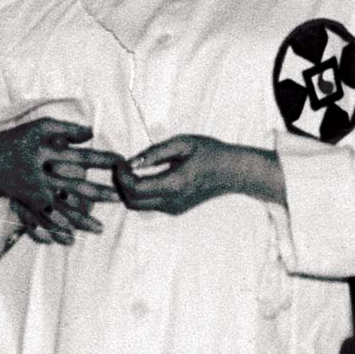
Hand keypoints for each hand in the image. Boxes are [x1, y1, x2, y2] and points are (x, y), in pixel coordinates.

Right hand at [0, 119, 121, 244]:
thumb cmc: (18, 141)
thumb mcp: (39, 128)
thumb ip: (66, 129)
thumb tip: (91, 132)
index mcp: (45, 154)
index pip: (79, 156)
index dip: (101, 159)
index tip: (121, 162)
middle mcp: (39, 175)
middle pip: (72, 186)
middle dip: (97, 194)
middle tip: (118, 198)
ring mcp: (31, 193)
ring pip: (58, 210)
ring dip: (79, 220)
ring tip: (100, 228)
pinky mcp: (24, 205)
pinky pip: (39, 222)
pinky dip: (53, 232)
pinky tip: (69, 240)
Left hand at [115, 135, 245, 215]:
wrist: (233, 171)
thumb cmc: (211, 153)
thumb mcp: (183, 143)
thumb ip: (154, 152)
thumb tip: (132, 161)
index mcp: (174, 184)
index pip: (135, 188)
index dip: (122, 176)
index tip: (121, 161)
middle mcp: (172, 202)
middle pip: (132, 202)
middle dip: (122, 185)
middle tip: (124, 166)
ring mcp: (174, 208)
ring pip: (139, 206)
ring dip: (130, 190)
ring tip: (134, 170)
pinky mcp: (176, 209)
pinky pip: (150, 205)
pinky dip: (141, 193)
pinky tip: (146, 177)